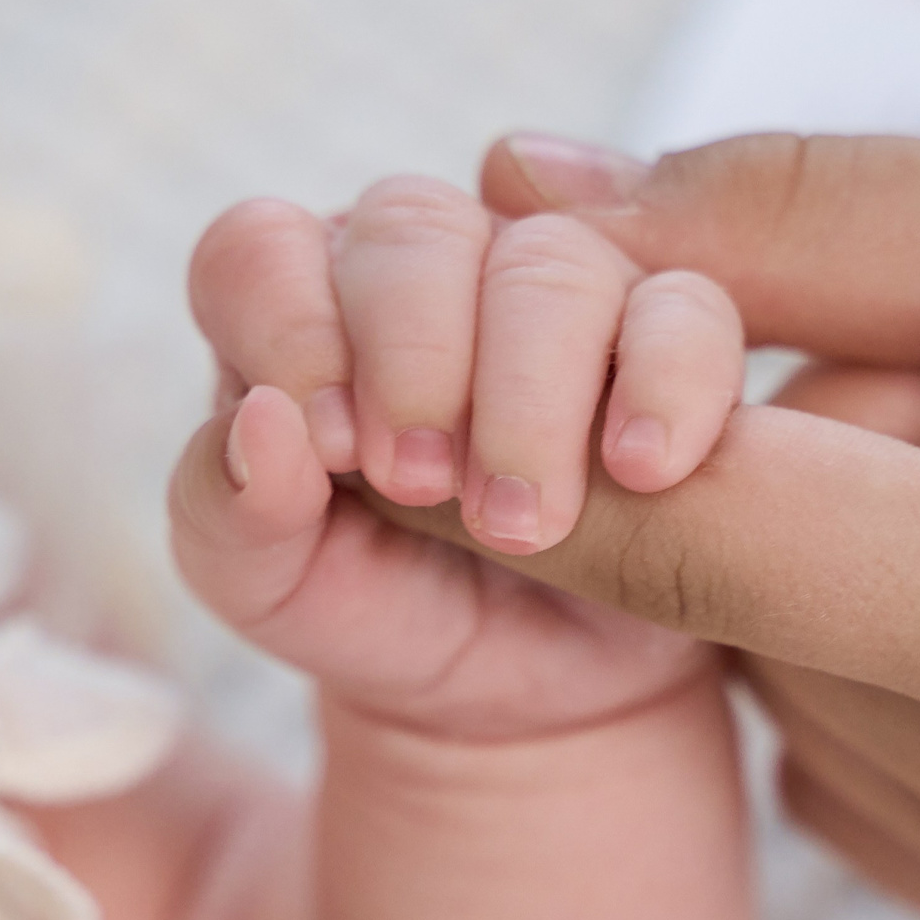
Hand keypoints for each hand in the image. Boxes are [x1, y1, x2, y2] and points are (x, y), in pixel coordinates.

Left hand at [170, 178, 744, 739]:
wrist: (514, 691)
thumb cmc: (375, 608)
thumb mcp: (270, 589)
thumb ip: (229, 513)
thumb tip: (260, 426)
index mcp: (298, 304)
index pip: (264, 249)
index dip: (289, 329)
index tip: (333, 448)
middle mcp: (426, 270)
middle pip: (413, 227)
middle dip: (415, 357)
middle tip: (424, 484)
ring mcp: (556, 287)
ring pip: (552, 260)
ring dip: (530, 394)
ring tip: (524, 523)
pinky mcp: (674, 335)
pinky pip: (690, 311)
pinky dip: (666, 383)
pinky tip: (641, 470)